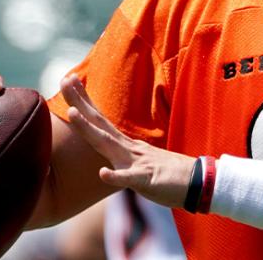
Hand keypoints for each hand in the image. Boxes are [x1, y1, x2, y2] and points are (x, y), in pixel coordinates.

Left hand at [60, 74, 194, 208]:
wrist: (199, 184)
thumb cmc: (169, 175)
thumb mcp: (141, 161)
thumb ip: (124, 154)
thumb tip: (108, 150)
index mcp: (126, 145)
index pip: (100, 120)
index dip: (84, 101)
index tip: (69, 80)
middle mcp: (129, 149)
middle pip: (99, 123)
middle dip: (80, 102)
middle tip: (63, 79)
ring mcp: (137, 162)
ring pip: (109, 144)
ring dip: (89, 130)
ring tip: (71, 114)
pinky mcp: (148, 181)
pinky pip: (130, 179)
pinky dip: (116, 176)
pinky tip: (102, 173)